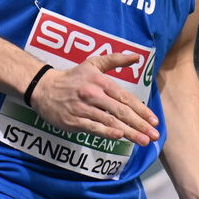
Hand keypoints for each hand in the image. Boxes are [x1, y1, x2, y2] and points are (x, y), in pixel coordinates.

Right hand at [31, 53, 159, 144]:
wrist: (44, 88)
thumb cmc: (73, 77)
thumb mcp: (93, 63)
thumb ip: (116, 60)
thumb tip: (137, 57)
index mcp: (101, 82)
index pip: (126, 98)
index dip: (141, 110)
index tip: (154, 121)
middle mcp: (94, 94)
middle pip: (121, 111)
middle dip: (140, 124)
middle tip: (154, 135)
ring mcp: (83, 108)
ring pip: (110, 122)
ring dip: (129, 133)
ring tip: (143, 141)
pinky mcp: (74, 120)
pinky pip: (93, 128)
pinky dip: (106, 133)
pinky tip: (119, 137)